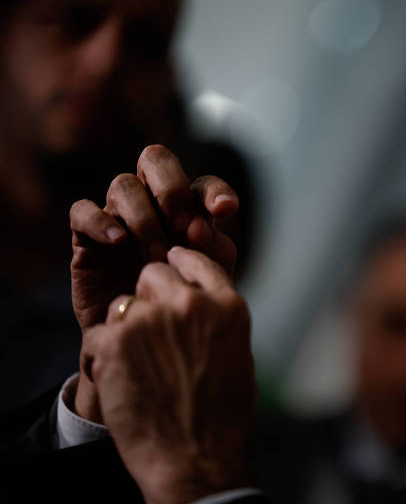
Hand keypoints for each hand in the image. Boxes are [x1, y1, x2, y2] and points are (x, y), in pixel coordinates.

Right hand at [70, 144, 238, 331]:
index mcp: (189, 212)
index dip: (214, 190)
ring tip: (157, 256)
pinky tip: (119, 241)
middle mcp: (152, 205)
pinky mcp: (86, 238)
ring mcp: (118, 217)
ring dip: (144, 217)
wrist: (145, 343)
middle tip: (182, 225)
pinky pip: (82, 210)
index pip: (202, 184)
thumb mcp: (209, 283)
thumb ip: (214, 253)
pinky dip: (100, 221)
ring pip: (123, 185)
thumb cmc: (183, 309)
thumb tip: (200, 226)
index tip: (224, 210)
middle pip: (155, 160)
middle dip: (172, 187)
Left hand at [82, 246, 255, 503]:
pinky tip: (119, 379)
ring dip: (125, 328)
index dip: (178, 264)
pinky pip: (98, 334)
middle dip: (149, 296)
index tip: (169, 267)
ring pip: (122, 304)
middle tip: (150, 333)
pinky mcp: (115, 342)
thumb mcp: (239, 354)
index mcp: (227, 306)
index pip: (195, 261)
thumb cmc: (222, 416)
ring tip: (138, 366)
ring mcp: (151, 320)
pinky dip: (103, 356)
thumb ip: (218, 319)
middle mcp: (191, 304)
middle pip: (153, 273)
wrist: (196, 458)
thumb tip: (200, 301)